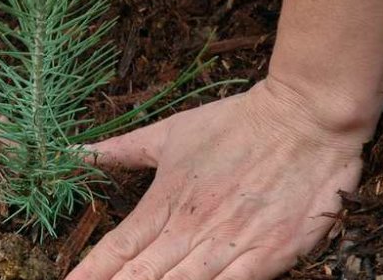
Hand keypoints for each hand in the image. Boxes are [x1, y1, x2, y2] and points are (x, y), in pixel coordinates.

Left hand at [66, 78, 366, 279]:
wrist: (305, 118)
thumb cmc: (236, 124)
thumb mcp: (171, 132)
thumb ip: (122, 151)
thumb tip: (76, 153)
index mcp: (165, 201)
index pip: (118, 248)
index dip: (90, 272)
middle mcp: (192, 228)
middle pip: (143, 276)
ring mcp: (230, 244)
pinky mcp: (269, 255)